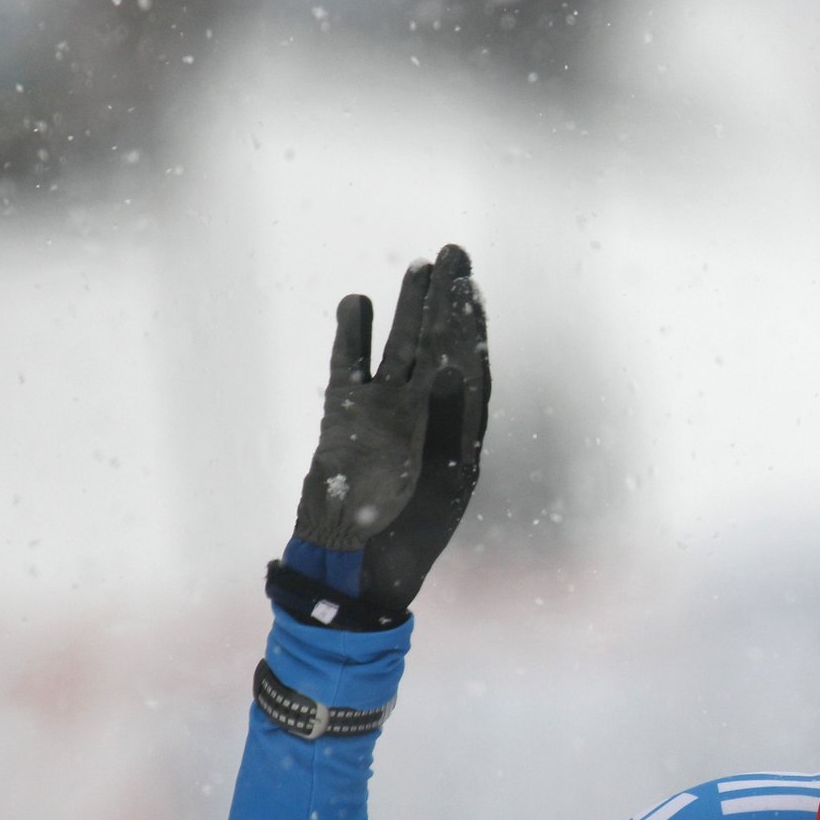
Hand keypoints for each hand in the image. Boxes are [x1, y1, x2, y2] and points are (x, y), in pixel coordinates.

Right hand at [292, 243, 489, 614]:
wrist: (352, 568)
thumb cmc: (407, 535)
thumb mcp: (441, 481)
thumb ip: (449, 423)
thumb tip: (457, 368)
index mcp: (461, 431)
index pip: (473, 363)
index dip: (473, 323)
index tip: (472, 285)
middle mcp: (426, 415)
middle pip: (440, 344)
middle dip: (447, 300)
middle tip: (454, 251)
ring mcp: (385, 413)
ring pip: (399, 348)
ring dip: (408, 310)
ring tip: (418, 267)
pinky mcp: (346, 418)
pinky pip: (350, 366)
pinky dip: (353, 336)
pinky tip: (356, 303)